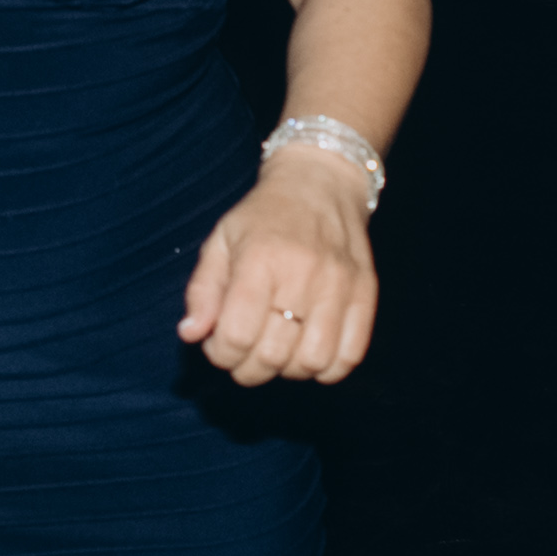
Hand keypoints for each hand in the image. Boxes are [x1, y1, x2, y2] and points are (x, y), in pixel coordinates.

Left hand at [177, 150, 378, 386]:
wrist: (321, 184)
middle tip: (244, 355)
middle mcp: (302, 273)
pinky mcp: (365, 294)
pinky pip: (350, 356)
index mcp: (260, 259)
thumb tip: (191, 334)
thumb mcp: (220, 242)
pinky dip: (327, 369)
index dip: (221, 354)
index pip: (237, 335)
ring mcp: (339, 286)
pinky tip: (309, 351)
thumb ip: (202, 291)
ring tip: (278, 351)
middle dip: (248, 369)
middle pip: (272, 356)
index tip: (219, 345)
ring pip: (312, 362)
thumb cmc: (264, 217)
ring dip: (287, 371)